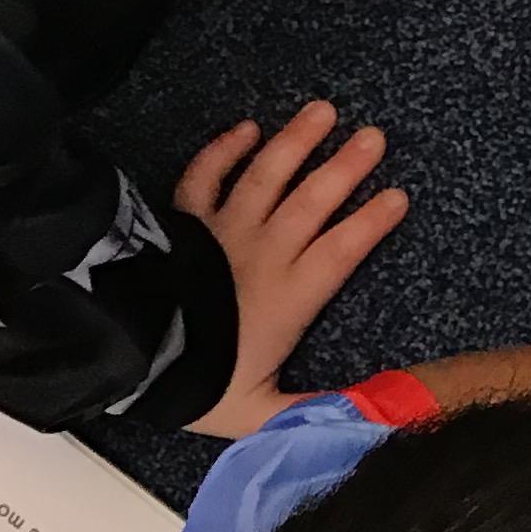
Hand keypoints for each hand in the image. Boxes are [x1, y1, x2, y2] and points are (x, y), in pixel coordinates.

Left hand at [177, 102, 410, 438]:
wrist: (131, 353)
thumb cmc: (198, 382)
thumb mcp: (261, 414)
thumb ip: (314, 411)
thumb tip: (373, 419)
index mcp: (291, 295)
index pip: (343, 249)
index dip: (372, 222)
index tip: (399, 196)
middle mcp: (264, 253)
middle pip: (314, 200)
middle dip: (346, 166)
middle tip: (374, 137)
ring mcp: (223, 230)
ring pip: (267, 176)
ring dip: (297, 143)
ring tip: (324, 112)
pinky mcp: (186, 221)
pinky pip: (206, 177)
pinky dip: (225, 150)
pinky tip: (248, 128)